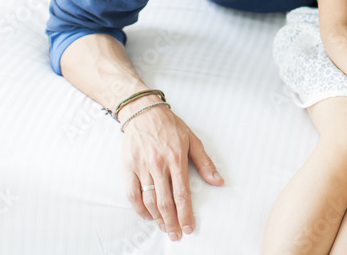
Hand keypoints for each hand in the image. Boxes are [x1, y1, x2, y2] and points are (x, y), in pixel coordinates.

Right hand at [121, 99, 223, 240]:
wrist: (144, 112)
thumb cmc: (170, 126)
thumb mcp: (193, 140)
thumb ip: (205, 163)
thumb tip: (218, 181)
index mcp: (176, 159)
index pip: (182, 193)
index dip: (186, 213)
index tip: (189, 227)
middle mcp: (158, 165)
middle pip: (165, 202)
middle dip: (172, 222)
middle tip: (176, 234)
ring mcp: (142, 167)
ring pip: (149, 200)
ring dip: (157, 218)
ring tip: (165, 227)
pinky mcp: (128, 167)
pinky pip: (131, 194)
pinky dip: (138, 208)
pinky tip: (146, 216)